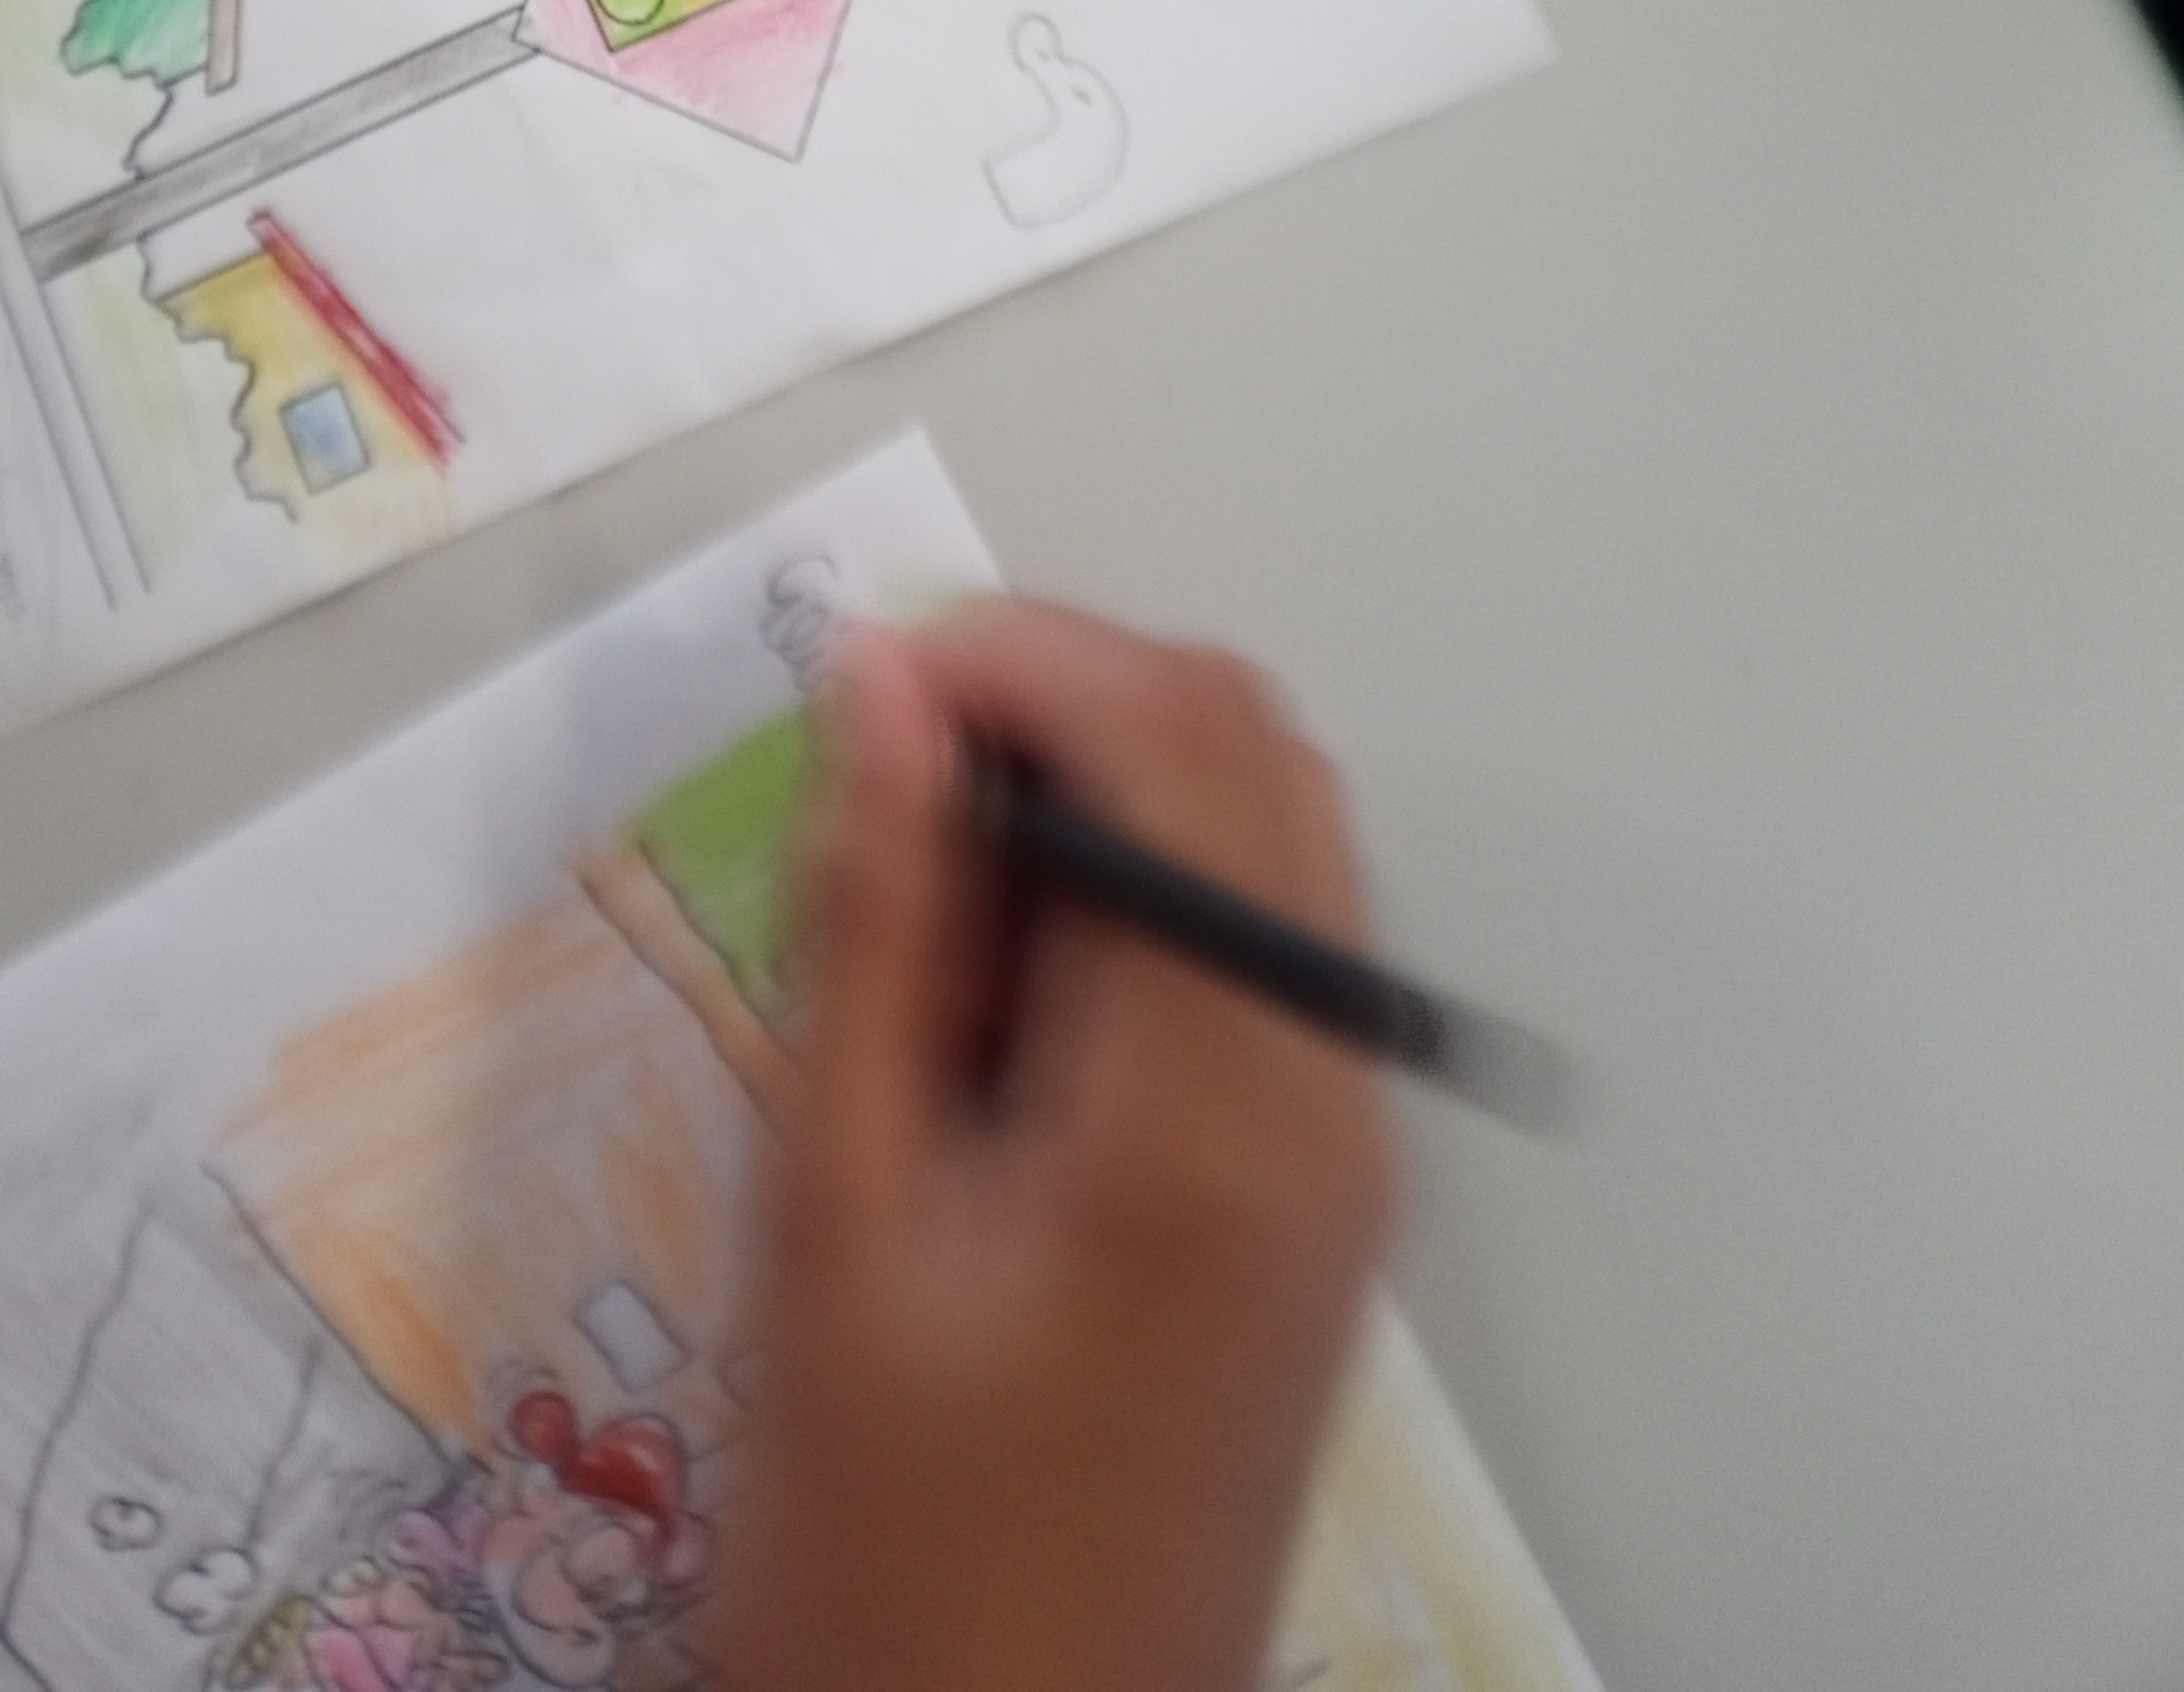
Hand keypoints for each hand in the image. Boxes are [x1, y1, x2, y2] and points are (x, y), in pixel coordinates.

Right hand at [715, 605, 1393, 1691]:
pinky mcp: (1318, 1207)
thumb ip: (875, 920)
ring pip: (1263, 836)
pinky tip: (994, 996)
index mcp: (1222, 1096)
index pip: (1177, 734)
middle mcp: (1333, 1094)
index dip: (1015, 654)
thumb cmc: (887, 1529)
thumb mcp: (837, 1209)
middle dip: (1063, 700)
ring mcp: (1346, 1153)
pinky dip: (1140, 901)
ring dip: (1101, 794)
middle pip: (1249, 751)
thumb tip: (882, 676)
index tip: (855, 686)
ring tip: (916, 902)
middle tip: (878, 786)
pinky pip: (1259, 958)